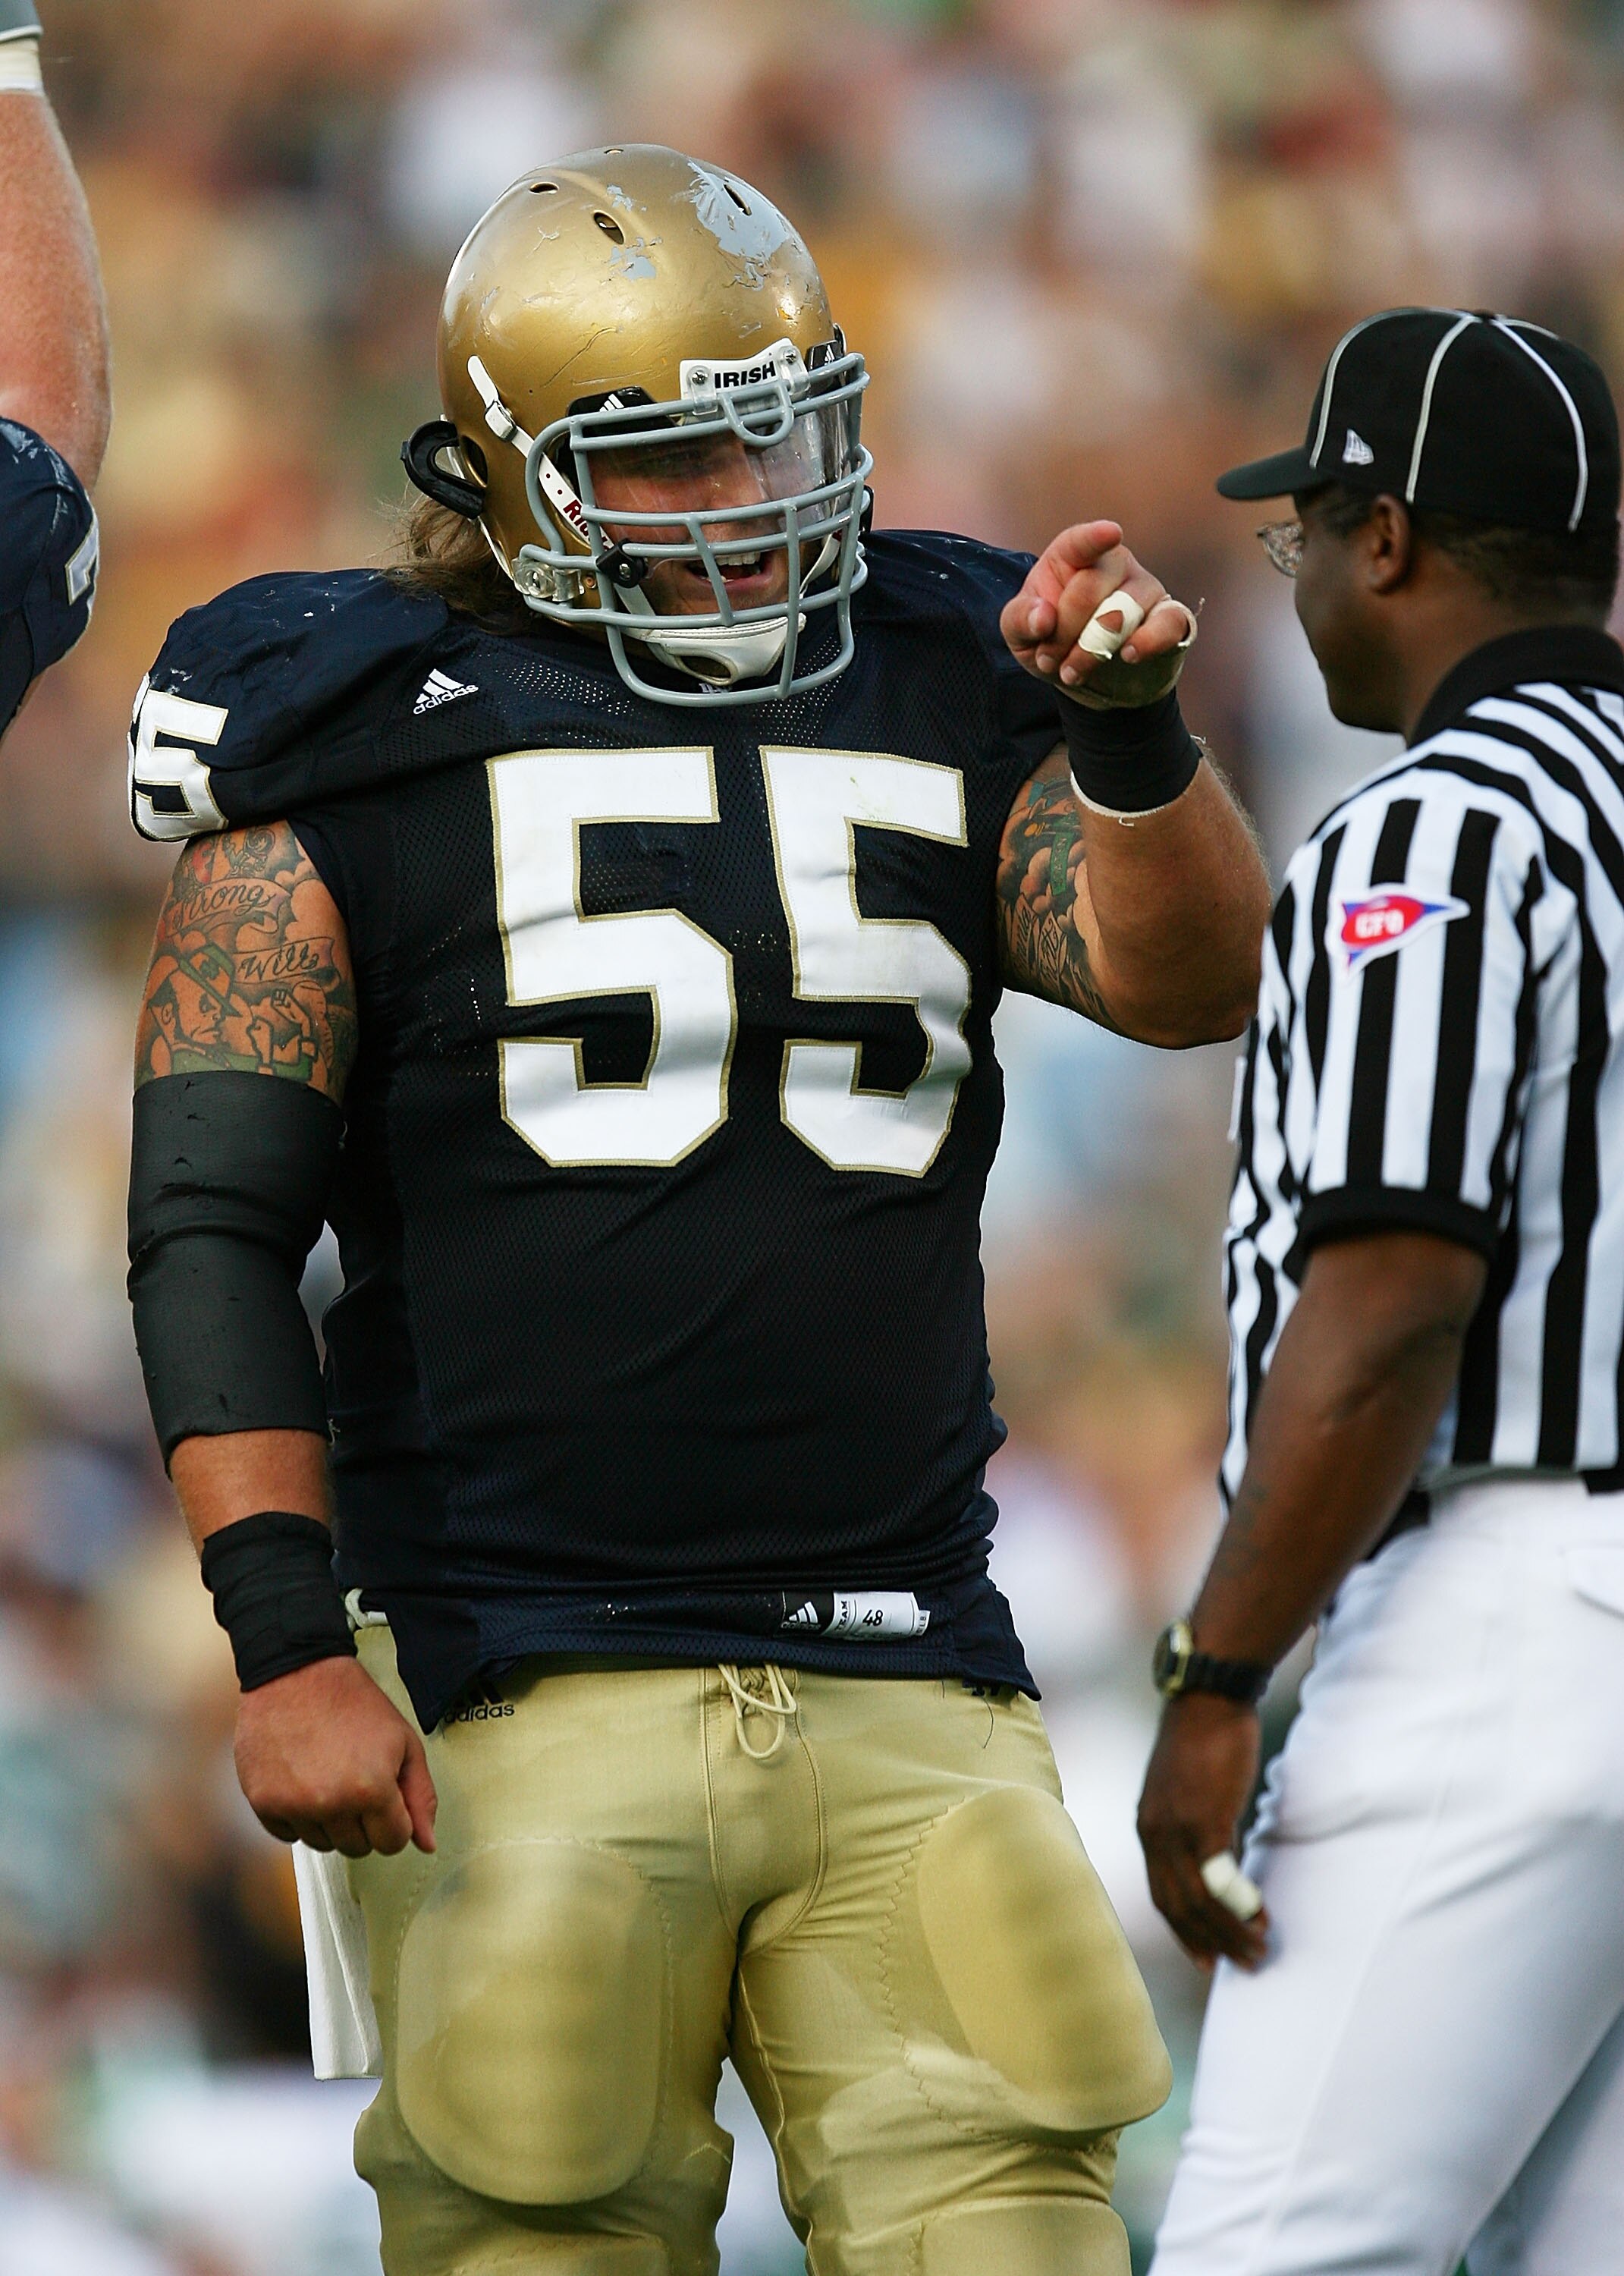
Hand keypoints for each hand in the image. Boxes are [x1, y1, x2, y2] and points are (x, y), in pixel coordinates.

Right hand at [234, 1654, 437, 1859]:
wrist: (297, 1672)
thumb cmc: (354, 1703)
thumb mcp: (403, 1741)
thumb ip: (420, 1795)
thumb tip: (427, 1845)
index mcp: (371, 1789)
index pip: (393, 1842)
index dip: (395, 1822)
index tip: (386, 1799)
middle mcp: (329, 1804)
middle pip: (357, 1847)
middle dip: (363, 1822)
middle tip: (356, 1781)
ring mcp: (292, 1806)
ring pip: (322, 1844)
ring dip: (330, 1821)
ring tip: (329, 1777)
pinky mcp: (262, 1802)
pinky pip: (288, 1835)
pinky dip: (298, 1817)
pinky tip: (303, 1781)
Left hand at [1000, 519, 1191, 696]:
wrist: (1089, 679)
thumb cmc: (1052, 642)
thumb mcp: (1020, 635)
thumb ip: (1021, 620)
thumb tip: (1042, 618)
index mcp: (1074, 556)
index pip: (1081, 542)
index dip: (1094, 538)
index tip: (1111, 533)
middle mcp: (1114, 564)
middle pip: (1088, 590)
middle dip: (1063, 632)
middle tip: (1049, 660)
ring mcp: (1145, 589)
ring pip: (1122, 612)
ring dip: (1091, 651)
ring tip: (1071, 672)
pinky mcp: (1169, 618)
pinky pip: (1167, 624)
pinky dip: (1148, 642)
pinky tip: (1129, 656)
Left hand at [1137, 1692, 1268, 1971]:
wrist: (1208, 1697)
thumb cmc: (1205, 1738)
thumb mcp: (1191, 1790)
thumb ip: (1198, 1826)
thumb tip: (1221, 1860)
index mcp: (1148, 1827)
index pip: (1162, 1894)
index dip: (1184, 1931)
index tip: (1205, 1958)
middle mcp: (1155, 1833)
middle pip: (1178, 1906)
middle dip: (1209, 1941)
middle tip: (1242, 1965)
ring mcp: (1177, 1828)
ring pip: (1198, 1900)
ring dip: (1229, 1931)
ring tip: (1259, 1949)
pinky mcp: (1205, 1819)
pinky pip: (1219, 1876)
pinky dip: (1239, 1904)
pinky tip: (1261, 1916)